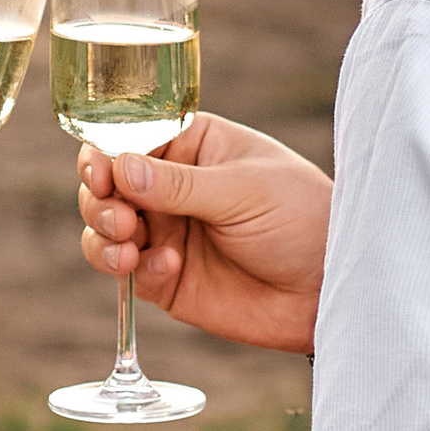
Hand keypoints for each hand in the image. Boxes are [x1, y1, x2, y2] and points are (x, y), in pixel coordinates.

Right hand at [76, 112, 329, 351]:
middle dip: (100, 201)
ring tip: (128, 247)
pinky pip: (129, 274)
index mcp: (191, 147)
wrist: (330, 289)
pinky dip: (135, 271)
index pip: (128, 141)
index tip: (99, 173)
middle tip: (121, 219)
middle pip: (105, 186)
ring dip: (103, 237)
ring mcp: (166, 233)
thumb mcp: (242, 191)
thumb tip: (119, 166)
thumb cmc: (301, 219)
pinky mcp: (167, 279)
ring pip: (104, 231)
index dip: (103, 155)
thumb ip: (178, 184)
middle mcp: (170, 188)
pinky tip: (168, 268)